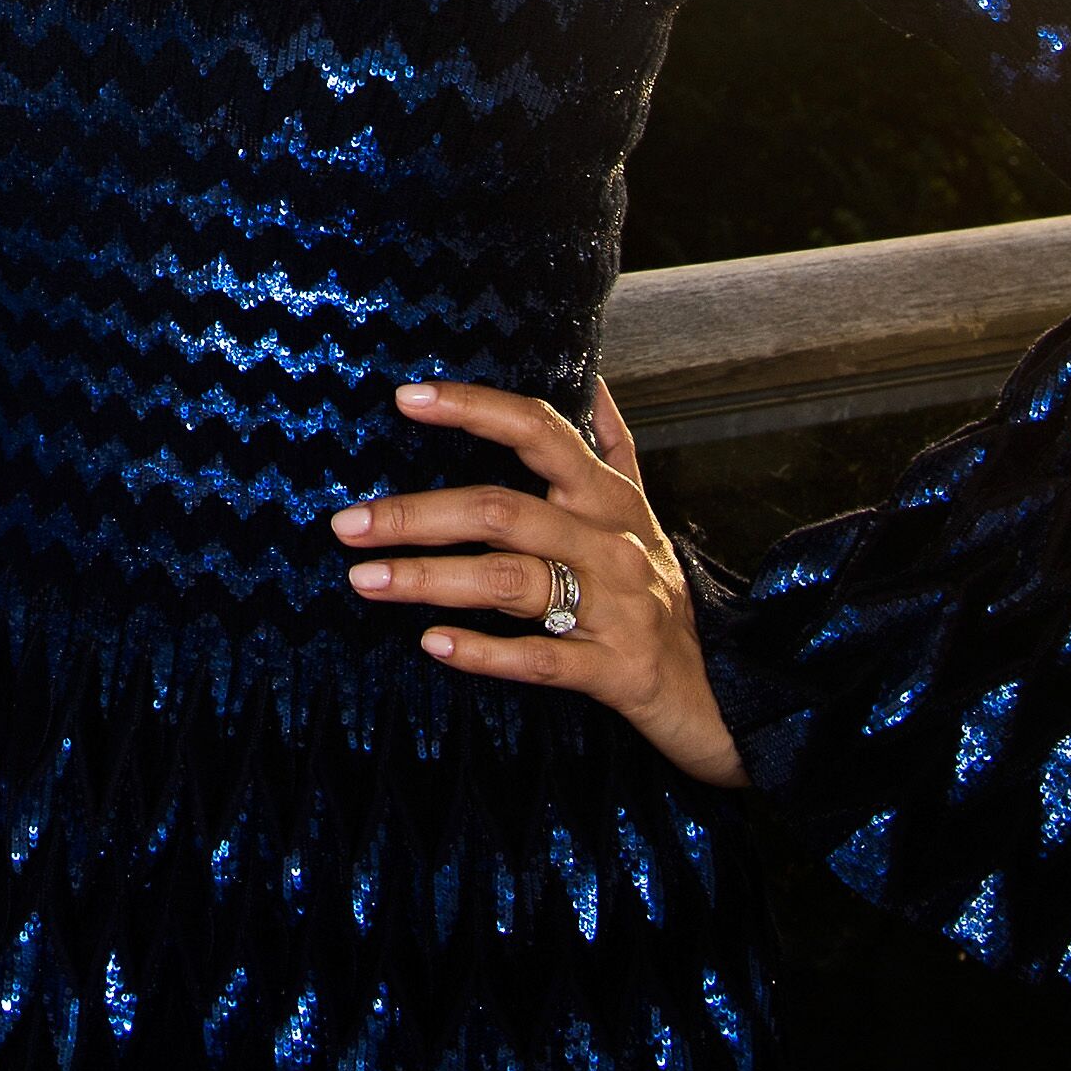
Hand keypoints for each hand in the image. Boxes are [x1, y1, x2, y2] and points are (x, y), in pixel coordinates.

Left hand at [329, 374, 747, 790]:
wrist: (724, 693)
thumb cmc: (662, 594)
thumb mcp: (644, 514)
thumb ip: (615, 445)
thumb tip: (596, 376)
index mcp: (609, 497)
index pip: (539, 431)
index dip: (473, 409)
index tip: (404, 398)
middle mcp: (611, 541)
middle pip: (504, 509)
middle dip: (418, 514)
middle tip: (346, 524)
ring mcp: (617, 605)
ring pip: (512, 580)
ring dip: (430, 578)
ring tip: (364, 580)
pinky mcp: (617, 669)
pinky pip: (543, 658)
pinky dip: (486, 651)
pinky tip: (434, 644)